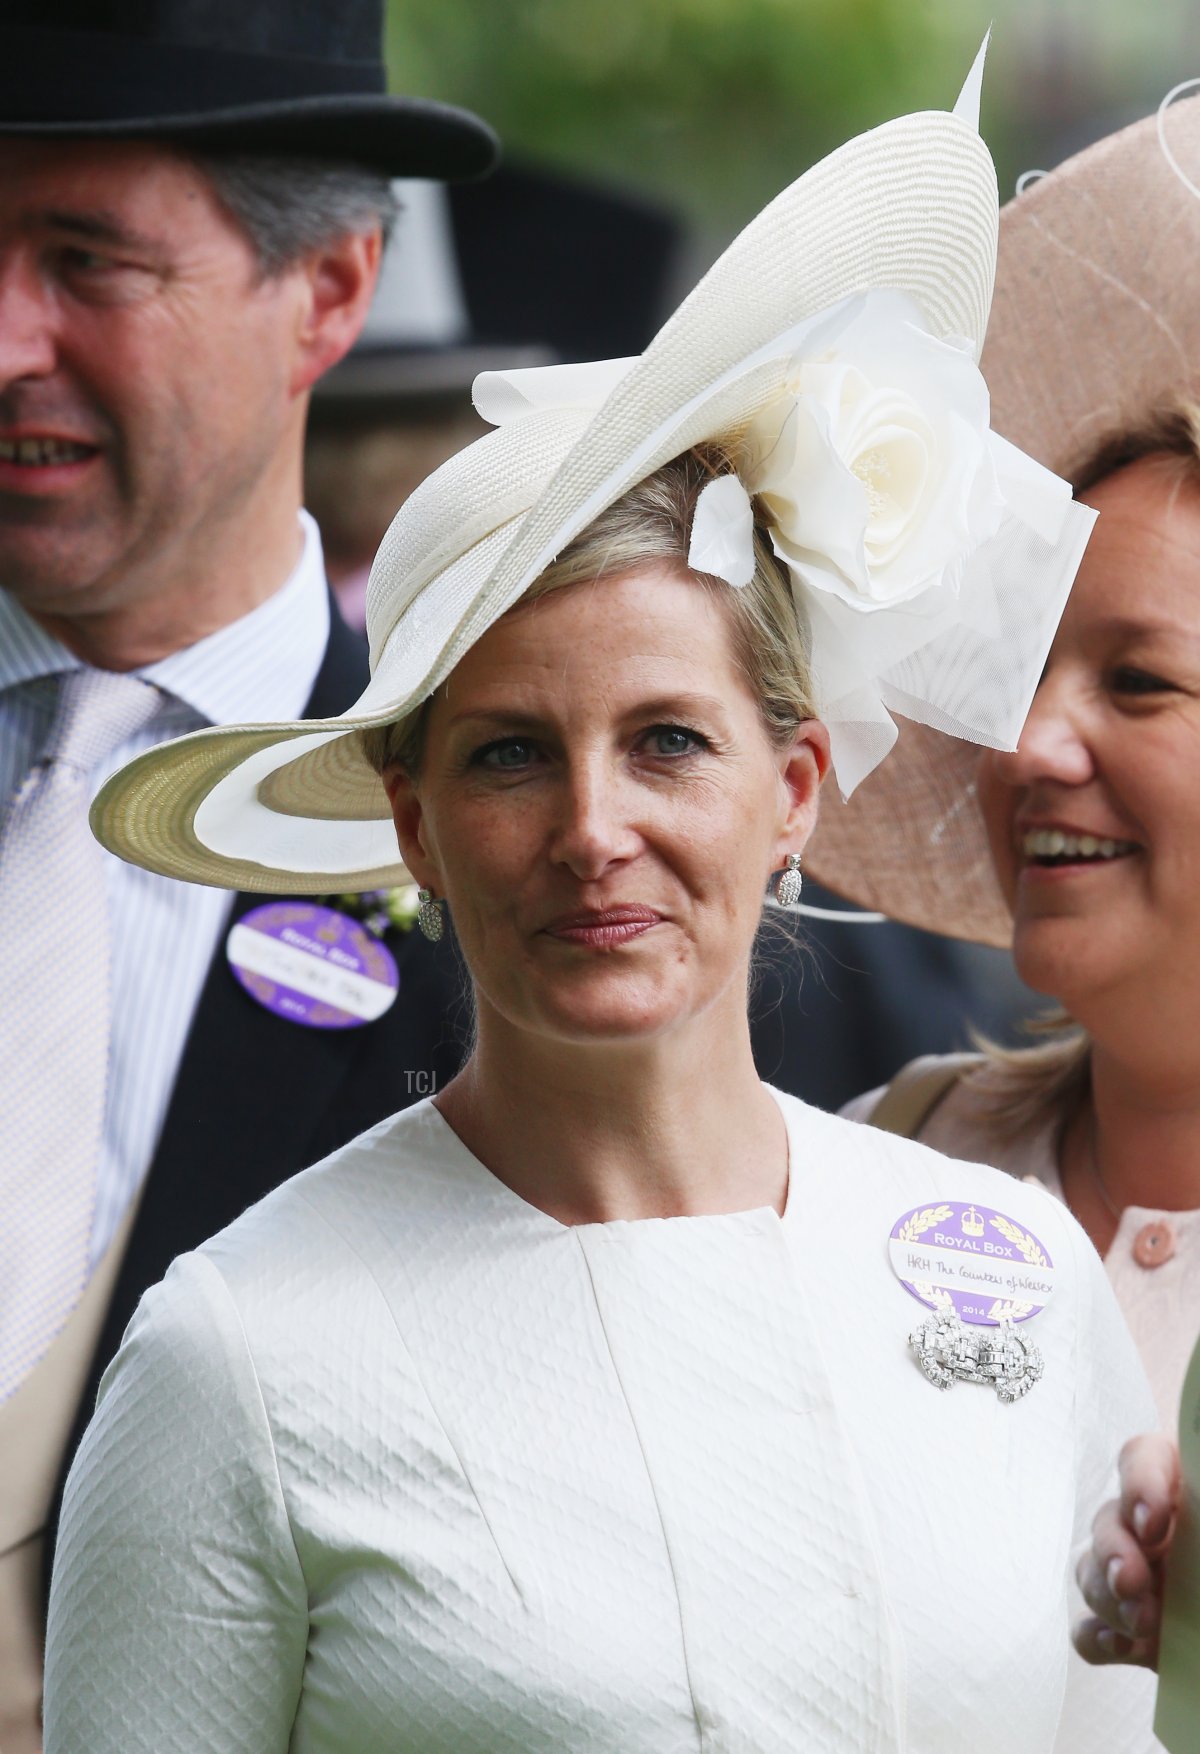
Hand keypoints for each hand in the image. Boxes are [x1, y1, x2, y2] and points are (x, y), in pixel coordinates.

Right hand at [1074, 1433, 1179, 1667]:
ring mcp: (1137, 1576)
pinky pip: (1091, 1629)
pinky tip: (1121, 1648)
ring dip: (1105, 1595)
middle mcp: (1152, 1527)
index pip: (1141, 1458)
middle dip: (1114, 1549)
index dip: (1140, 1483)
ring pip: (1090, 1570)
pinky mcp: (1129, 1629)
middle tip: (1133, 1581)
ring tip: (1141, 1623)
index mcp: (1185, 1487)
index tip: (1154, 1521)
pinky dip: (1098, 1638)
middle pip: (1109, 1518)